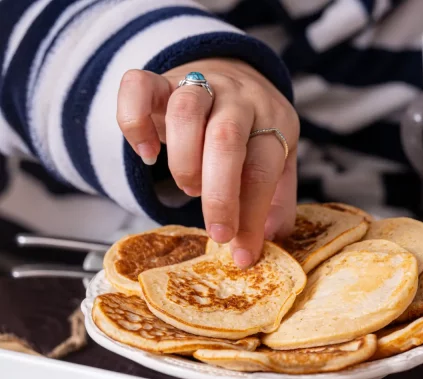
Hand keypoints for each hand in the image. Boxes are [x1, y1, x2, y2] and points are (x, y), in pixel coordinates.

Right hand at [117, 58, 299, 267]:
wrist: (233, 71)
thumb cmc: (253, 129)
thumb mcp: (278, 160)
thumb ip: (277, 199)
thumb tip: (271, 237)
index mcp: (273, 120)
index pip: (263, 169)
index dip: (251, 216)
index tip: (242, 253)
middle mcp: (238, 98)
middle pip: (225, 138)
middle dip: (219, 194)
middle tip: (217, 232)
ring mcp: (198, 84)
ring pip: (185, 111)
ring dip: (184, 162)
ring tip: (191, 188)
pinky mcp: (160, 80)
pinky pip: (138, 87)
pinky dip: (134, 124)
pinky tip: (147, 154)